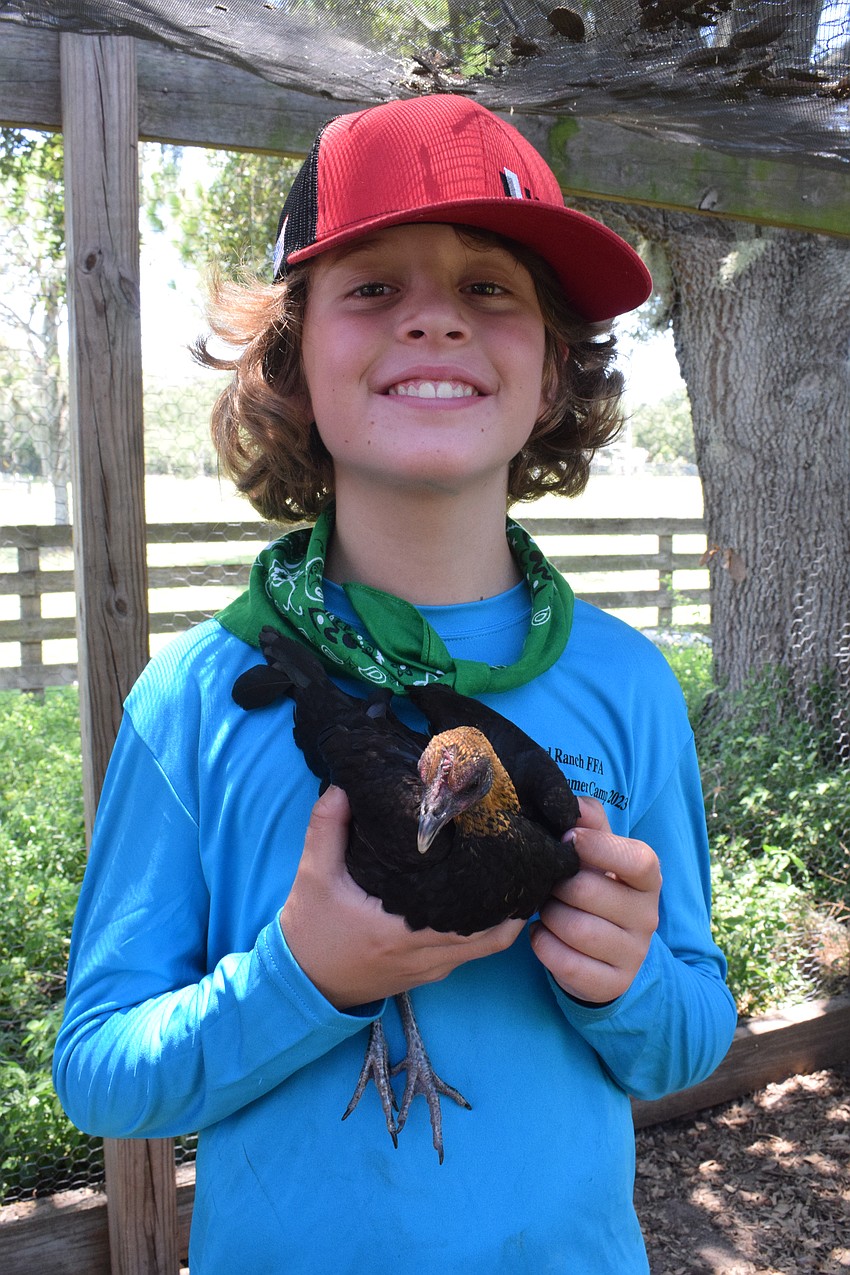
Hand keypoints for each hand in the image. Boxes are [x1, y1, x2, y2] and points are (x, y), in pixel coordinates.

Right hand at [280, 786, 523, 1010]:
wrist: (301, 983)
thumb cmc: (311, 931)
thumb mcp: (314, 876)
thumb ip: (327, 828)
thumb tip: (343, 786)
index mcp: (406, 933)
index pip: (476, 919)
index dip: (503, 891)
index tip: (513, 855)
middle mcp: (428, 955)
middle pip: (496, 935)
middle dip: (516, 901)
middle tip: (522, 861)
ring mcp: (431, 969)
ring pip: (488, 948)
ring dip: (504, 917)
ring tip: (511, 877)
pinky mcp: (427, 975)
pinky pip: (470, 954)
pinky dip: (485, 932)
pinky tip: (484, 902)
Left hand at [530, 798, 660, 1004]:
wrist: (605, 952)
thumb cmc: (595, 887)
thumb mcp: (597, 852)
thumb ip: (589, 821)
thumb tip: (573, 804)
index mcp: (648, 880)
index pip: (638, 860)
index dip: (599, 847)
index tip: (569, 840)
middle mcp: (648, 917)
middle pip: (589, 892)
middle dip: (557, 886)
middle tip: (549, 884)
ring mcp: (633, 954)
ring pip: (575, 929)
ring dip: (548, 916)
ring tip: (547, 910)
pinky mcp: (611, 984)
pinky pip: (564, 962)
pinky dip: (543, 945)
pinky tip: (543, 935)